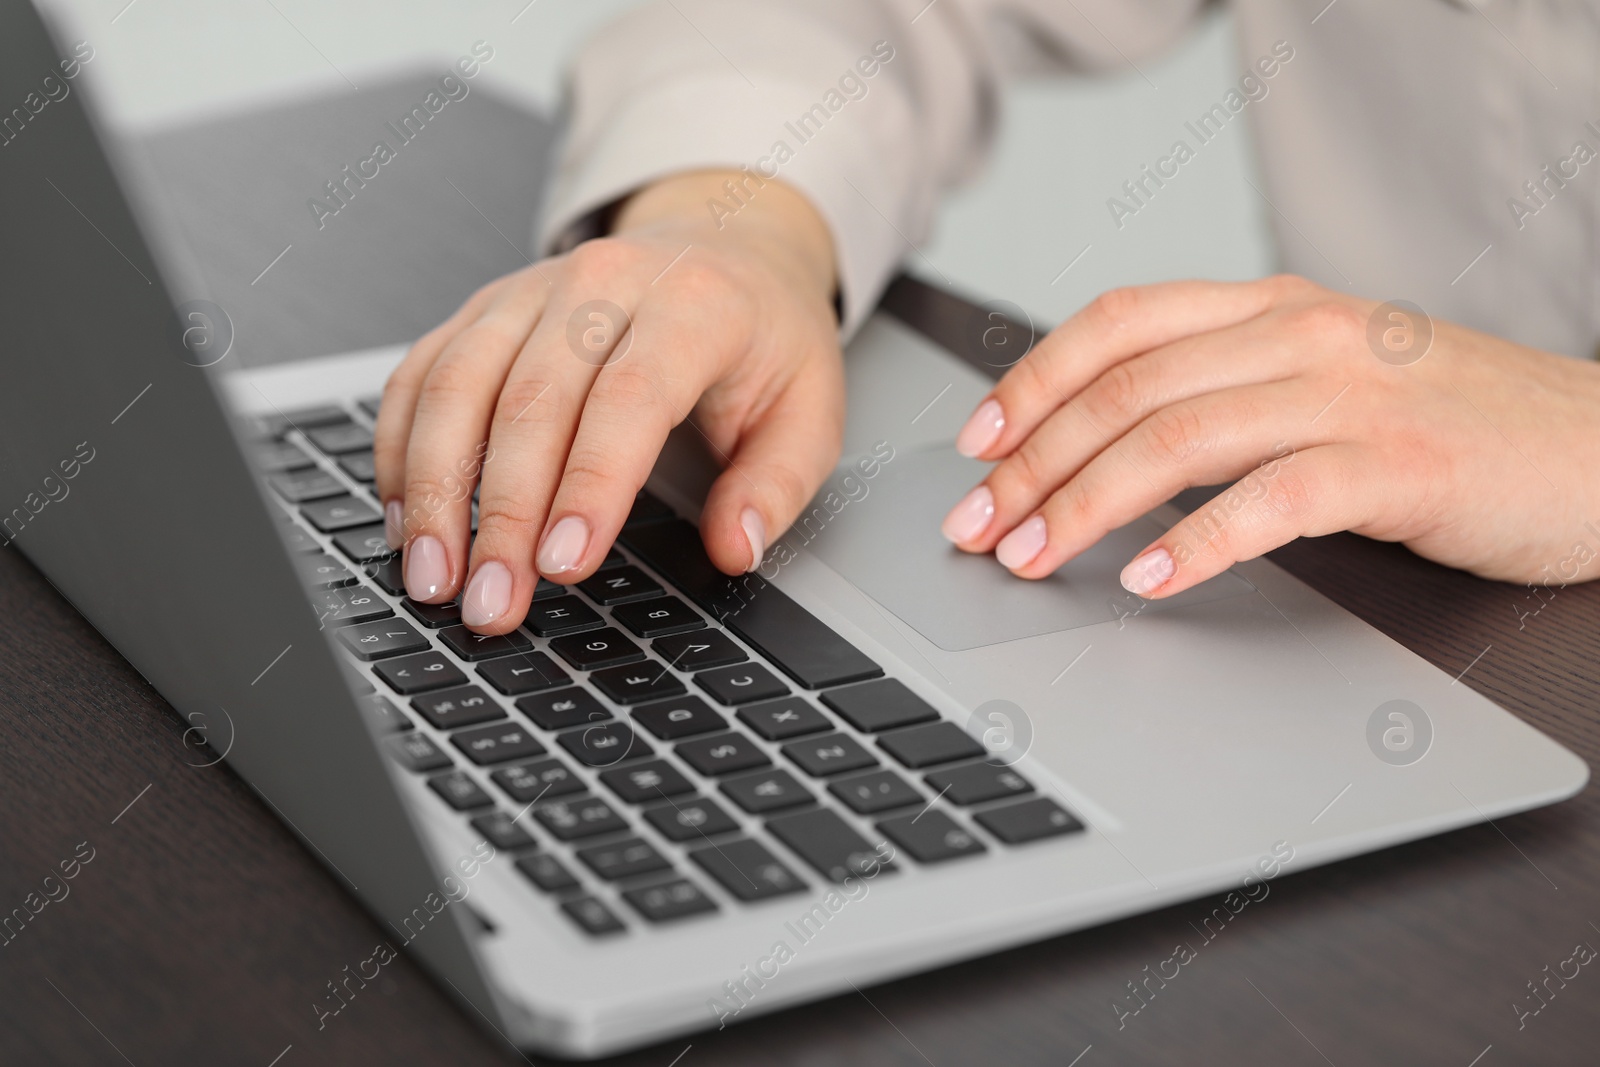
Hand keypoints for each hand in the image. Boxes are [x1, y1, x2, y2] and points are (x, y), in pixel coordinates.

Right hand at [373, 170, 842, 632]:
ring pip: (458, 385)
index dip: (590, 485)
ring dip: (434, 489)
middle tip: (492, 603)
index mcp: (692, 304)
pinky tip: (406, 517)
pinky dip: (401, 447)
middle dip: (502, 514)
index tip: (561, 565)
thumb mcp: (810, 408)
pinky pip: (421, 373)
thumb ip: (777, 485)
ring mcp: (530, 291)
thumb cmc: (761, 336)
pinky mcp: (483, 308)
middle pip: (531, 401)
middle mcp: (600, 284)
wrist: (723, 245)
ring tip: (434, 577)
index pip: (628, 397)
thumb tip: (734, 547)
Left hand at [939, 276, 1599, 595]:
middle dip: (1033, 460)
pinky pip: (1272, 499)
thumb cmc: (1451, 425)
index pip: (1118, 323)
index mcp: (1273, 306)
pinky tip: (1151, 581)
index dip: (1031, 379)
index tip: (974, 441)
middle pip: (1127, 388)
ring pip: (1179, 436)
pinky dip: (1199, 542)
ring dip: (1086, 504)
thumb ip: (1224, 388)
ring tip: (1033, 557)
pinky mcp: (1399, 462)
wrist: (1598, 451)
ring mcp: (1351, 392)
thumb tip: (1097, 441)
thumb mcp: (1323, 379)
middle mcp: (1301, 333)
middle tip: (978, 525)